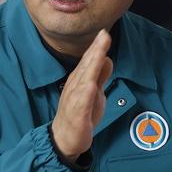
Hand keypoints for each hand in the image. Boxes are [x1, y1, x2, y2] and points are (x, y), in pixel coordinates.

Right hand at [49, 29, 112, 163]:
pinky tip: (90, 85)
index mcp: (80, 80)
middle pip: (86, 65)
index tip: (104, 32)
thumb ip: (100, 76)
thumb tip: (107, 58)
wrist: (64, 138)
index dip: (97, 47)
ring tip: (99, 53)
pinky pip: (81, 102)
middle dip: (95, 50)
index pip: (89, 60)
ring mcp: (74, 99)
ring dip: (91, 66)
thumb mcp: (94, 92)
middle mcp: (75, 86)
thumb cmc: (81, 114)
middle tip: (103, 34)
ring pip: (84, 80)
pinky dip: (85, 93)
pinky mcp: (76, 114)